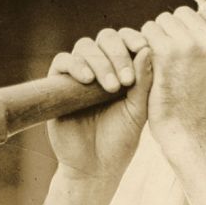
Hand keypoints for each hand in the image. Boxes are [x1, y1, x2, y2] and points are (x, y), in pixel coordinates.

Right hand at [47, 28, 151, 182]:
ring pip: (85, 46)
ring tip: (111, 87)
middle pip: (107, 37)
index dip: (134, 38)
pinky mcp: (58, 84)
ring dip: (100, 61)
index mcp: (125, 67)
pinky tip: (87, 80)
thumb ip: (144, 81)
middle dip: (118, 53)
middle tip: (127, 80)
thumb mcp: (138, 110)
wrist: (95, 167)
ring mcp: (79, 73)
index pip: (127, 39)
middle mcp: (102, 65)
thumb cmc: (122, 138)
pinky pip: (62, 61)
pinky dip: (75, 64)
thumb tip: (147, 48)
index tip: (143, 48)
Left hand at [140, 1, 205, 146]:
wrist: (192, 132)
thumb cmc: (204, 103)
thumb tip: (203, 13)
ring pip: (163, 20)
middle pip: (184, 12)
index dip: (197, 18)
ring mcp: (191, 44)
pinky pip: (148, 31)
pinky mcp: (167, 53)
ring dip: (157, 35)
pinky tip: (147, 61)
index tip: (189, 36)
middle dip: (174, 28)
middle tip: (170, 52)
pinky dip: (143, 43)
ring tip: (159, 58)